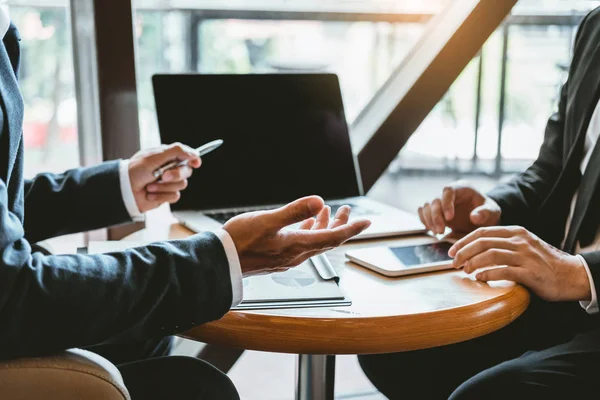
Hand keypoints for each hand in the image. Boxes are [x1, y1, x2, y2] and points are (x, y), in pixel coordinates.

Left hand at [128, 143, 201, 212]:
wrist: (123, 190)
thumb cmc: (135, 171)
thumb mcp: (155, 156)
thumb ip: (176, 151)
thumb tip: (194, 153)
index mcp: (167, 157)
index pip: (186, 156)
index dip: (193, 159)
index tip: (196, 163)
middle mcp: (169, 169)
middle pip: (187, 171)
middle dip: (175, 175)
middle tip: (163, 176)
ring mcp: (168, 183)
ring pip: (181, 185)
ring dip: (164, 187)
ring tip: (150, 186)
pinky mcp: (166, 195)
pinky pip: (174, 196)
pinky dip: (161, 196)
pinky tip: (150, 194)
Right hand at [223, 196, 370, 276]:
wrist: (220, 262)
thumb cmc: (240, 241)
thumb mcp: (268, 221)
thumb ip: (294, 211)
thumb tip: (319, 201)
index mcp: (298, 246)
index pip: (333, 238)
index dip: (351, 228)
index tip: (367, 221)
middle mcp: (296, 254)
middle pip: (327, 240)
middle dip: (341, 225)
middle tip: (349, 211)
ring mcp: (287, 257)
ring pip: (314, 242)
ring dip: (324, 227)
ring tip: (330, 212)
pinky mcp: (277, 256)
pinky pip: (302, 244)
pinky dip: (308, 231)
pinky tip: (304, 223)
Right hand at [418, 181, 501, 234]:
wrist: (482, 218)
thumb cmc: (488, 212)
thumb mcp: (492, 211)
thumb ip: (485, 213)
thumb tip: (474, 217)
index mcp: (461, 188)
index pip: (447, 190)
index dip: (446, 203)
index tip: (450, 218)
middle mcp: (448, 193)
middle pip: (434, 199)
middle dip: (436, 216)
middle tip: (441, 231)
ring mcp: (440, 201)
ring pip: (427, 206)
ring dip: (429, 220)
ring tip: (437, 232)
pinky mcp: (435, 211)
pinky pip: (423, 212)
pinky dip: (424, 221)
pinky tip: (431, 230)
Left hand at [449, 226, 590, 301]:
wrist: (571, 275)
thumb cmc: (543, 262)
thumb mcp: (523, 246)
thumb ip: (503, 244)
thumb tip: (474, 250)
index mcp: (516, 232)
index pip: (482, 232)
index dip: (463, 241)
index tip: (451, 251)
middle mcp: (520, 241)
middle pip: (483, 242)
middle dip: (463, 252)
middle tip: (453, 263)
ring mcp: (526, 256)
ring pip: (491, 255)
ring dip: (473, 263)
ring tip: (465, 271)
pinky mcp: (530, 273)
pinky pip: (503, 271)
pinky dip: (488, 274)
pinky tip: (479, 278)